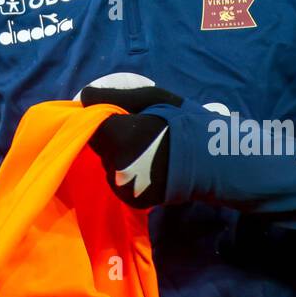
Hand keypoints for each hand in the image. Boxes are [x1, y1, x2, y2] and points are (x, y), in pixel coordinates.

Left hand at [77, 73, 182, 208]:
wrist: (212, 163)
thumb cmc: (183, 122)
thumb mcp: (151, 97)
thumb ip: (112, 96)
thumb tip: (83, 96)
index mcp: (117, 137)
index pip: (90, 124)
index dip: (102, 117)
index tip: (118, 114)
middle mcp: (114, 166)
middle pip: (100, 146)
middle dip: (113, 136)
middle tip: (139, 130)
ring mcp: (122, 186)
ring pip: (108, 164)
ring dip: (119, 154)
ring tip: (147, 149)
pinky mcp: (131, 200)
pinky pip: (119, 180)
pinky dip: (127, 171)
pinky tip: (149, 165)